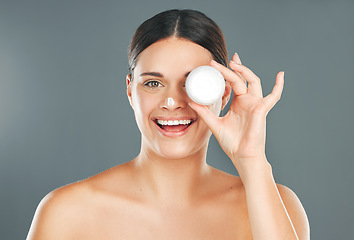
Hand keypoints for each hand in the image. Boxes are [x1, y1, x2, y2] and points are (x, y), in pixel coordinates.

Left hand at [189, 53, 283, 168]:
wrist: (242, 155)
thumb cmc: (231, 142)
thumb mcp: (214, 124)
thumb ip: (204, 113)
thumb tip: (191, 102)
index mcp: (237, 103)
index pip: (233, 83)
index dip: (225, 72)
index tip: (213, 65)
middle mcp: (247, 101)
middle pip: (240, 79)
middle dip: (230, 68)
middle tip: (215, 63)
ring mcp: (255, 104)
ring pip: (252, 81)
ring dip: (244, 71)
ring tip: (232, 63)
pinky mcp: (261, 109)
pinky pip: (274, 96)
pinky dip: (279, 86)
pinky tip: (280, 74)